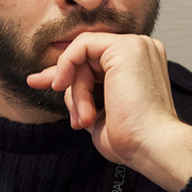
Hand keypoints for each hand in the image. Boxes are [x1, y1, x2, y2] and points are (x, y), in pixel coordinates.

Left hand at [27, 32, 191, 191]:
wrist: (151, 146)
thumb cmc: (132, 139)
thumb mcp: (98, 114)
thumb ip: (83, 94)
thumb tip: (60, 83)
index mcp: (140, 65)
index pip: (96, 60)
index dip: (67, 71)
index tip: (40, 83)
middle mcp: (141, 51)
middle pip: (88, 57)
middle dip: (67, 83)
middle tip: (72, 117)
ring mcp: (135, 46)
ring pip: (84, 55)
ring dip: (76, 91)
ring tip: (86, 119)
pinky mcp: (125, 47)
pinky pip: (82, 45)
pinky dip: (68, 65)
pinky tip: (65, 86)